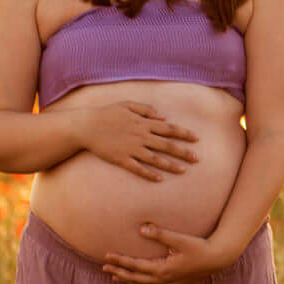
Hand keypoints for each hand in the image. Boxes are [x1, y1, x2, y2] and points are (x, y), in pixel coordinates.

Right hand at [78, 102, 198, 181]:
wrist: (85, 126)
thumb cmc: (107, 114)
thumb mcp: (128, 104)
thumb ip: (147, 109)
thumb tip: (164, 117)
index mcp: (143, 123)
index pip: (169, 128)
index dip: (184, 133)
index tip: (197, 139)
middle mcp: (140, 136)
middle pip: (167, 145)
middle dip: (184, 152)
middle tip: (198, 158)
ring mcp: (131, 148)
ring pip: (155, 159)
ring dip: (171, 165)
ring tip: (184, 171)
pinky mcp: (121, 159)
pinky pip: (138, 168)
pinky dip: (149, 174)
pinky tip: (159, 179)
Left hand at [102, 223, 230, 283]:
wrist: (217, 259)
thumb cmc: (199, 247)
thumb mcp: (179, 239)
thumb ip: (160, 234)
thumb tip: (141, 228)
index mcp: (161, 269)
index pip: (134, 265)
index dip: (119, 260)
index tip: (106, 256)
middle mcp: (162, 280)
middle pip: (134, 278)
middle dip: (118, 272)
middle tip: (104, 268)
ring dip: (127, 281)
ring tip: (116, 276)